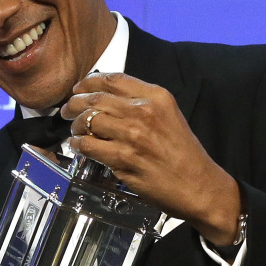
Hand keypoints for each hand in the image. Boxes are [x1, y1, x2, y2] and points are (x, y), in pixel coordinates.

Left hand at [61, 72, 241, 244]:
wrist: (197, 185)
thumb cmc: (182, 153)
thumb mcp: (168, 116)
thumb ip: (140, 104)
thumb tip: (105, 98)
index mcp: (156, 97)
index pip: (113, 79)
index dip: (89, 82)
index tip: (79, 88)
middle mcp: (144, 112)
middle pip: (96, 98)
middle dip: (75, 103)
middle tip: (67, 110)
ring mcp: (132, 135)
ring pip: (89, 120)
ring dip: (75, 125)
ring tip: (75, 130)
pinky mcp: (123, 158)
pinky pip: (89, 145)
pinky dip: (78, 144)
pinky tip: (78, 146)